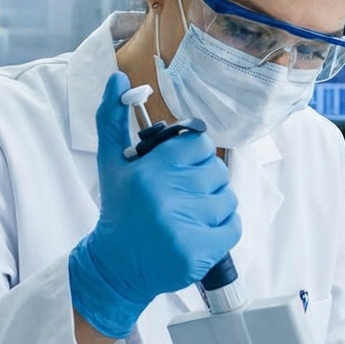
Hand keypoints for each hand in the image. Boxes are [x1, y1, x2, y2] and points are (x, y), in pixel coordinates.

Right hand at [68, 72, 241, 338]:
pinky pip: (234, 227)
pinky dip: (223, 229)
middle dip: (203, 182)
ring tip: (189, 215)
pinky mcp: (197, 252)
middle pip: (216, 171)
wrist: (115, 266)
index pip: (198, 143)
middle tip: (180, 196)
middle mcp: (165, 196)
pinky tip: (200, 232)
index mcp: (149, 170)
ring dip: (214, 206)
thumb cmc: (119, 208)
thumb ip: (112, 117)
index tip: (178, 170)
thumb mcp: (111, 161)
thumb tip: (118, 77)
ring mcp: (183, 226)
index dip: (192, 156)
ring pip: (227, 198)